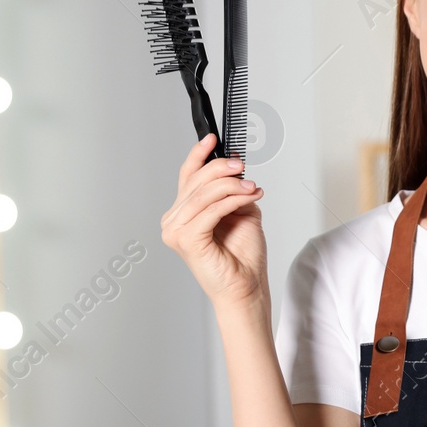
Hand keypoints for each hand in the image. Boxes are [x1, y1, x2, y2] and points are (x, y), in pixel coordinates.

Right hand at [161, 133, 267, 308]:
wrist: (246, 287)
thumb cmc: (242, 256)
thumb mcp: (241, 211)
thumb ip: (233, 189)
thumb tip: (234, 164)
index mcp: (183, 213)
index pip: (187, 176)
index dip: (199, 155)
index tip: (213, 139)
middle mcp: (174, 221)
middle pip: (196, 181)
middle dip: (222, 169)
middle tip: (242, 167)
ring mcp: (176, 231)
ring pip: (204, 194)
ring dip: (232, 186)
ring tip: (252, 188)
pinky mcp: (187, 240)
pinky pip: (211, 209)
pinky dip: (231, 200)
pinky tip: (247, 198)